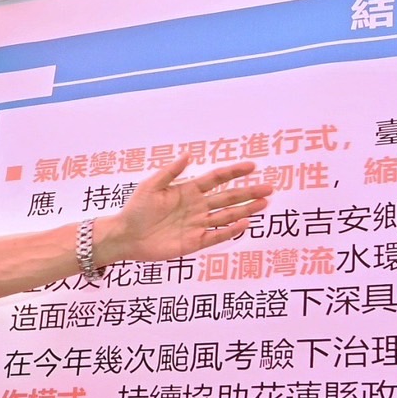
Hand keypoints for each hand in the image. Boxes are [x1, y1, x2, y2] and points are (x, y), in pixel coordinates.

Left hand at [101, 157, 271, 263]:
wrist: (126, 236)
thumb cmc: (136, 208)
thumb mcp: (151, 186)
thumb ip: (170, 172)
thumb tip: (189, 155)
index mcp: (188, 190)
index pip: (216, 178)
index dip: (234, 171)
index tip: (252, 166)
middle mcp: (197, 206)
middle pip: (228, 197)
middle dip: (249, 192)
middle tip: (270, 187)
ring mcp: (197, 225)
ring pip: (227, 215)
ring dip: (246, 210)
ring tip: (264, 203)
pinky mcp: (194, 242)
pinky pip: (216, 235)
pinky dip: (230, 230)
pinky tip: (244, 223)